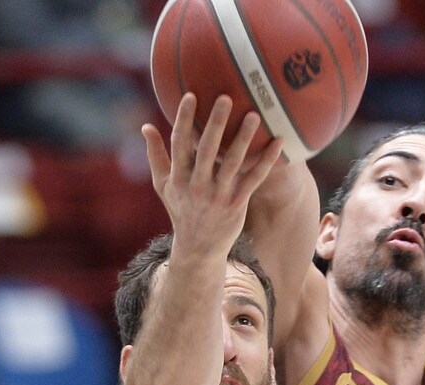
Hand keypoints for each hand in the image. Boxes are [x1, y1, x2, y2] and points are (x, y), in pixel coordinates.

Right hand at [141, 94, 285, 255]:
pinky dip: (266, 161)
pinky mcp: (237, 204)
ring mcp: (218, 195)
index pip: (180, 143)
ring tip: (255, 115)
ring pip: (232, 162)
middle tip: (226, 97)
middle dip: (216, 123)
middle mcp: (197, 185)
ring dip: (244, 138)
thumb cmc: (181, 210)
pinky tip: (278, 142)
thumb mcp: (162, 185)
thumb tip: (146, 126)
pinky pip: (254, 179)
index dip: (184, 118)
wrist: (198, 248)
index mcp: (178, 177)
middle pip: (207, 149)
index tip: (191, 95)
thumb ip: (155, 155)